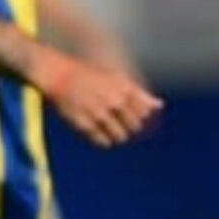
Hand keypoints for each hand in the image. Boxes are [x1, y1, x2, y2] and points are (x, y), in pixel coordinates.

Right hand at [42, 56, 162, 147]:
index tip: (129, 113)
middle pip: (135, 127)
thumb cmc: (89, 76)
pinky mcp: (85, 124)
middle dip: (129, 127)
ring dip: (117, 135)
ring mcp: (99, 113)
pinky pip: (103, 142)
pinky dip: (104, 140)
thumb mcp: (117, 79)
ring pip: (121, 137)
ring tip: (107, 126)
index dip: (139, 116)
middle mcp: (113, 101)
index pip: (144, 113)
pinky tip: (98, 132)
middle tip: (116, 120)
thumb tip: (160, 105)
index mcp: (123, 88)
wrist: (58, 75)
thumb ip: (140, 94)